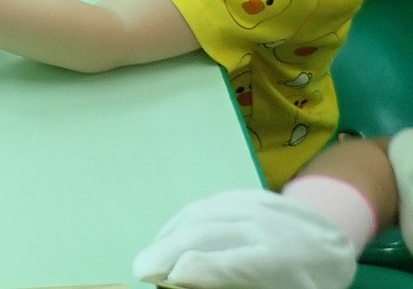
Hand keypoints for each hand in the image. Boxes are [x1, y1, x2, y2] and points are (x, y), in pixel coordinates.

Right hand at [133, 189, 358, 288]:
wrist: (333, 246)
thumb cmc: (308, 283)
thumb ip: (242, 282)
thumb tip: (197, 280)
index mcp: (281, 260)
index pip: (236, 262)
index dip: (201, 269)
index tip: (171, 278)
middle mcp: (265, 226)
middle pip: (208, 233)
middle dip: (170, 250)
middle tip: (141, 271)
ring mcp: (252, 204)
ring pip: (200, 213)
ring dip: (168, 235)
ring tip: (147, 259)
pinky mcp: (242, 195)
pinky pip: (204, 205)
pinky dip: (178, 222)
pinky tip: (165, 238)